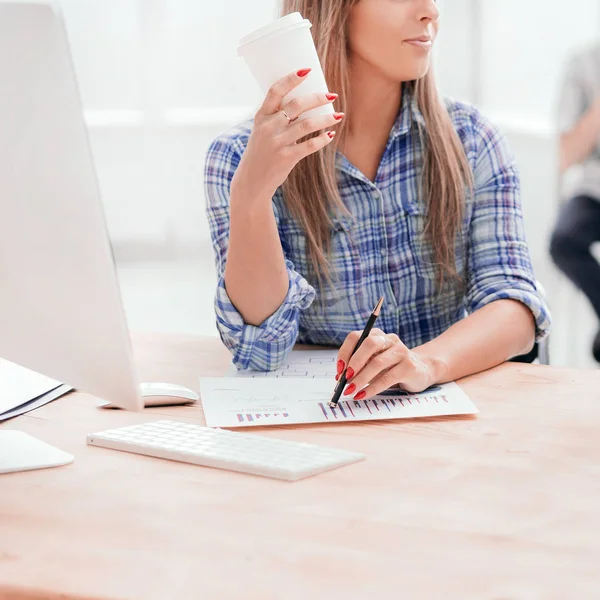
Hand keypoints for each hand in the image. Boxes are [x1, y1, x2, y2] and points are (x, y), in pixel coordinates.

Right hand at [231, 68, 342, 199]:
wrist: (252, 181)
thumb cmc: (261, 152)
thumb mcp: (262, 131)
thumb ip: (278, 117)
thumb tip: (307, 103)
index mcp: (261, 116)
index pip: (275, 91)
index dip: (291, 78)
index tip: (306, 70)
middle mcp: (269, 127)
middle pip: (297, 105)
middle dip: (317, 98)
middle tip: (331, 95)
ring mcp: (278, 143)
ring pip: (308, 124)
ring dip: (326, 118)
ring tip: (338, 115)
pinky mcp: (287, 158)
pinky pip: (310, 145)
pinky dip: (323, 139)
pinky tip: (330, 135)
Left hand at [336, 329, 439, 398]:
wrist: (421, 370)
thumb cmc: (391, 366)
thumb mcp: (373, 362)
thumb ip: (359, 365)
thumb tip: (340, 377)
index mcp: (376, 335)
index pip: (355, 337)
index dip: (345, 352)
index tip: (339, 369)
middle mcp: (389, 339)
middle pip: (368, 344)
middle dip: (354, 362)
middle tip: (345, 379)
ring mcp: (401, 351)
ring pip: (377, 363)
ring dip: (361, 379)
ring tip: (351, 390)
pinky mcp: (409, 366)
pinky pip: (387, 378)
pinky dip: (372, 388)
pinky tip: (363, 394)